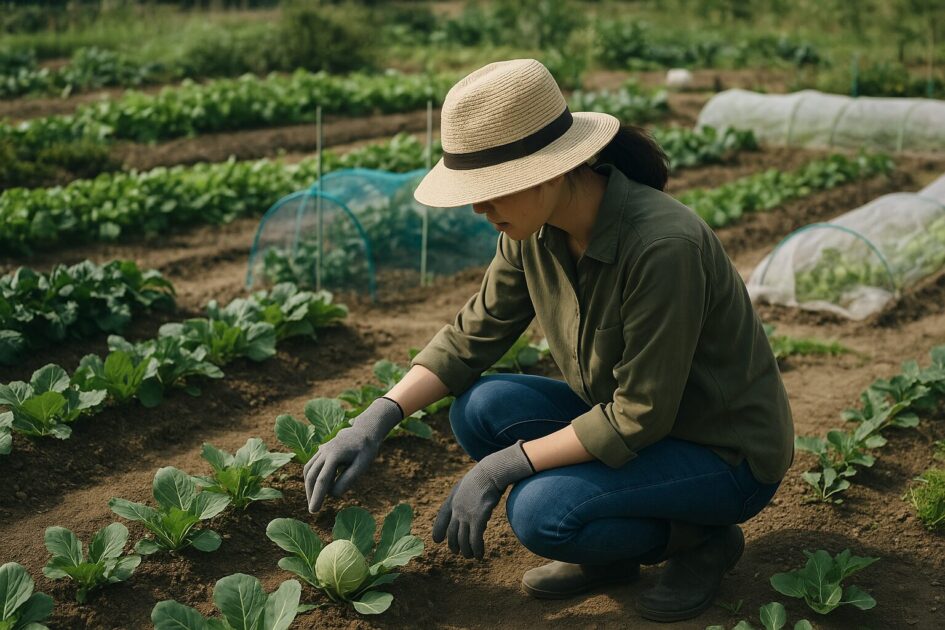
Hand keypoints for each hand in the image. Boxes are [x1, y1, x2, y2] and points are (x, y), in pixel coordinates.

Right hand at [303, 397, 402, 511]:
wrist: (364, 431)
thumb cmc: (365, 449)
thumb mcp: (362, 465)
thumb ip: (349, 479)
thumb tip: (333, 495)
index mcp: (334, 454)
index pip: (322, 480)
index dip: (317, 496)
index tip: (314, 511)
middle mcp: (324, 451)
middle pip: (311, 476)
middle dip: (311, 494)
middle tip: (314, 510)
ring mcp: (321, 450)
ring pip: (308, 470)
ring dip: (309, 486)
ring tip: (315, 500)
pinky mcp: (321, 451)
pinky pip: (310, 465)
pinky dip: (311, 478)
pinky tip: (317, 488)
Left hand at [432, 440, 533, 558]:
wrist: (490, 472)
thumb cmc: (483, 476)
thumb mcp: (468, 485)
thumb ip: (466, 497)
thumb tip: (471, 507)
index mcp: (453, 499)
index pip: (442, 517)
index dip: (438, 529)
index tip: (436, 540)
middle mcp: (457, 509)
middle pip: (452, 532)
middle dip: (453, 544)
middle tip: (456, 552)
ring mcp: (466, 515)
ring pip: (462, 539)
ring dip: (466, 550)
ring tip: (469, 556)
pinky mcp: (478, 519)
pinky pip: (475, 539)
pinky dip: (477, 549)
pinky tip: (479, 555)